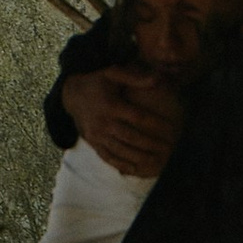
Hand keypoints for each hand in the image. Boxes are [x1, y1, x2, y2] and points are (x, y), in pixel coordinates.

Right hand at [61, 63, 183, 179]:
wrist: (71, 94)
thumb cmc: (97, 81)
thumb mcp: (113, 73)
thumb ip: (135, 77)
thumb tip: (158, 79)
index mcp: (110, 104)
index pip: (138, 117)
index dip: (156, 124)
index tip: (172, 129)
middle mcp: (103, 122)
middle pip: (132, 137)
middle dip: (152, 144)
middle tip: (170, 148)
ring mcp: (96, 134)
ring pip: (121, 150)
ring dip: (140, 157)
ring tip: (158, 160)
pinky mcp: (92, 142)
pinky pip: (108, 156)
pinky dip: (122, 164)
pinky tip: (136, 169)